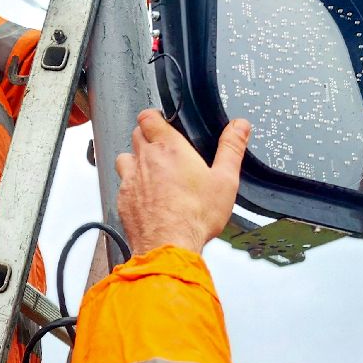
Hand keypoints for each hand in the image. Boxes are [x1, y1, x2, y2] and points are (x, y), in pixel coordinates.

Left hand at [116, 110, 249, 253]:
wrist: (169, 246)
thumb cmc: (196, 215)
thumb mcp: (225, 180)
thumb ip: (231, 148)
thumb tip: (240, 126)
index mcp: (169, 147)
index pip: (149, 117)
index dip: (155, 117)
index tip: (163, 123)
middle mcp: (145, 159)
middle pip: (137, 134)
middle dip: (148, 137)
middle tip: (163, 150)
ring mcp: (131, 179)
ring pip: (125, 157)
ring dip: (136, 160)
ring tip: (152, 172)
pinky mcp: (123, 199)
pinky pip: (122, 184)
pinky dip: (132, 186)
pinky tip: (146, 197)